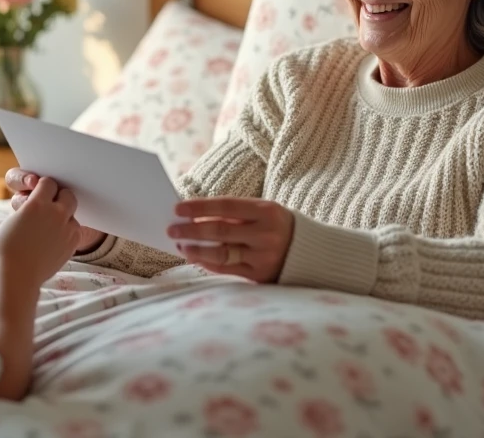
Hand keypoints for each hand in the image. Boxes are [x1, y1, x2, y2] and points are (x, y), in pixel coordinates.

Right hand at [0, 177, 81, 289]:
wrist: (18, 276)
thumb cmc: (7, 249)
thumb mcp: (12, 220)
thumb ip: (26, 207)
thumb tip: (33, 203)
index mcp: (37, 204)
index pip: (49, 183)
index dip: (44, 188)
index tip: (40, 193)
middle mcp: (55, 213)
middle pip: (68, 194)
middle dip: (60, 198)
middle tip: (51, 206)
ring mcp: (66, 227)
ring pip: (72, 214)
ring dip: (64, 217)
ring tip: (50, 229)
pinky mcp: (73, 242)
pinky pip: (74, 230)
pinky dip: (67, 232)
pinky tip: (54, 241)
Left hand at [167, 198, 293, 283]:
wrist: (311, 253)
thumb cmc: (277, 226)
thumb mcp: (264, 212)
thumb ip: (235, 214)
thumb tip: (196, 216)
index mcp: (267, 211)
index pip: (226, 206)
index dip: (200, 207)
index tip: (178, 208)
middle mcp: (266, 234)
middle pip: (220, 231)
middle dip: (192, 230)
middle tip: (172, 229)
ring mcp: (263, 257)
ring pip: (221, 253)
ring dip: (196, 249)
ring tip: (181, 244)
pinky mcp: (260, 276)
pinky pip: (227, 269)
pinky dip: (207, 262)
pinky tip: (195, 256)